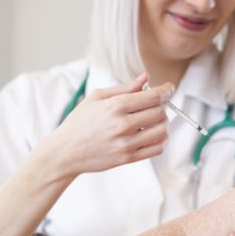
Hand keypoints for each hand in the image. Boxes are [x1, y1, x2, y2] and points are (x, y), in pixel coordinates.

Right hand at [39, 73, 173, 177]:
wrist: (64, 152)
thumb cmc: (80, 122)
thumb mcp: (97, 97)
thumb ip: (125, 87)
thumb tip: (147, 77)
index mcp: (115, 106)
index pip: (153, 97)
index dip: (166, 91)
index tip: (169, 88)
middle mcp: (123, 125)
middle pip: (160, 112)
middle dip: (163, 106)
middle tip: (157, 104)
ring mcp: (126, 143)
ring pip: (162, 130)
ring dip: (163, 123)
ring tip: (154, 120)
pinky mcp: (127, 158)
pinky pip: (157, 149)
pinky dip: (162, 140)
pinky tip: (154, 134)